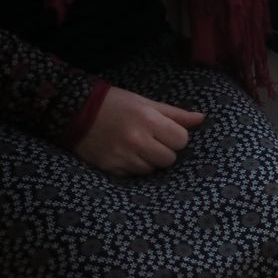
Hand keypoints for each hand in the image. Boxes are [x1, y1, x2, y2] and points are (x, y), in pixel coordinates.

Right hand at [74, 87, 205, 176]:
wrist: (76, 112)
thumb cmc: (116, 104)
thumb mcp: (146, 102)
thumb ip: (175, 114)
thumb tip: (202, 119)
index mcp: (149, 119)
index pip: (181, 140)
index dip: (176, 138)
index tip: (166, 133)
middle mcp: (137, 139)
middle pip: (169, 159)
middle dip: (164, 151)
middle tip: (152, 141)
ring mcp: (122, 156)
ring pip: (152, 169)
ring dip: (148, 161)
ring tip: (136, 147)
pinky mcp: (110, 168)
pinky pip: (133, 175)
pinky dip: (132, 167)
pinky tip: (124, 154)